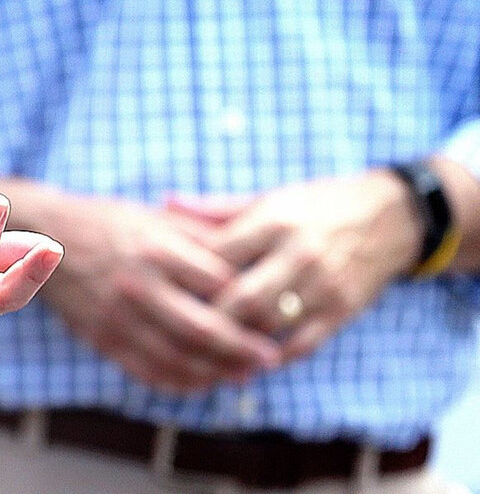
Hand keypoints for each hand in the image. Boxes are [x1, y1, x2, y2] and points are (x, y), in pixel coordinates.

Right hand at [34, 192, 282, 392]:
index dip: (252, 303)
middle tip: (270, 358)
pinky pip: (149, 372)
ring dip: (218, 373)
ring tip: (242, 373)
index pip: (219, 284)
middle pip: (204, 330)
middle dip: (244, 349)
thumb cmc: (106, 221)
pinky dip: (181, 383)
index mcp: (154, 248)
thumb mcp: (153, 216)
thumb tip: (249, 254)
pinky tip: (201, 380)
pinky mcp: (103, 337)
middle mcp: (138, 284)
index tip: (276, 314)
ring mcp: (118, 315)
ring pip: (179, 359)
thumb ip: (199, 235)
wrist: (45, 236)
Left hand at [175, 171, 419, 362]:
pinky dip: (274, 354)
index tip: (168, 284)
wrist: (388, 218)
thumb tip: (166, 203)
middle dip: (210, 315)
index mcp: (273, 220)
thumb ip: (216, 208)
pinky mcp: (342, 311)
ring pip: (270, 324)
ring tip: (209, 346)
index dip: (190, 271)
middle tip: (183, 325)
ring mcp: (323, 286)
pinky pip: (303, 343)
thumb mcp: (267, 198)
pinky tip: (250, 357)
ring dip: (238, 340)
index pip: (220, 252)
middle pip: (242, 296)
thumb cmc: (315, 205)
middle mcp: (298, 253)